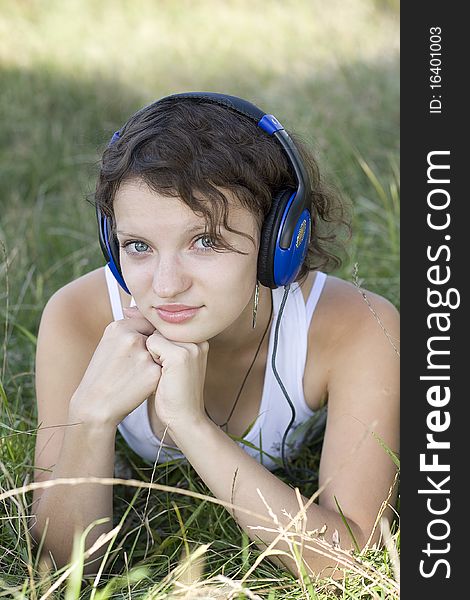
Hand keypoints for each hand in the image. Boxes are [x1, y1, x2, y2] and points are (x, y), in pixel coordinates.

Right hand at [69, 309, 161, 426]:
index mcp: (119, 327)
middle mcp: (132, 337)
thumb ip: (129, 330)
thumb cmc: (102, 375)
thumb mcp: (108, 345)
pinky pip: (163, 369)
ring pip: (160, 354)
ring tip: (133, 376)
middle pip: (156, 338)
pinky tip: (139, 385)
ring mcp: (144, 355)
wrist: (94, 405)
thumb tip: (151, 321)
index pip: (147, 323)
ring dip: (153, 363)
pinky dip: (155, 377)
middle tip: (130, 367)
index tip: (134, 352)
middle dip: (149, 351)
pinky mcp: (153, 372)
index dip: (144, 339)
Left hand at [123, 307, 209, 432]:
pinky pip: (152, 343)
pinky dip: (148, 359)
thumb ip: (157, 338)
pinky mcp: (180, 355)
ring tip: (163, 374)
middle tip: (163, 371)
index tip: (154, 358)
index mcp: (197, 338)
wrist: (184, 419)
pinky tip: (161, 376)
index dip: (152, 338)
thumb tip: (128, 309)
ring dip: (148, 353)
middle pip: (159, 327)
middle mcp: (197, 338)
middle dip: (150, 346)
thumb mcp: (167, 362)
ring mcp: (190, 345)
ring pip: (154, 333)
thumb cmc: (172, 393)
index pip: (165, 324)